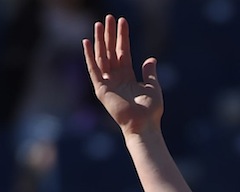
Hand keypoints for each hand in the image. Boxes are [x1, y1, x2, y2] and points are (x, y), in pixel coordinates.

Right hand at [83, 15, 162, 134]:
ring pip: (102, 57)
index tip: (122, 21)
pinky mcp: (101, 89)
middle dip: (109, 34)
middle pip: (110, 51)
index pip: (122, 51)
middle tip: (108, 17)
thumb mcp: (153, 87)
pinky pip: (93, 70)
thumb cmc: (151, 110)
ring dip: (100, 40)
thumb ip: (149, 73)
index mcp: (128, 76)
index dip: (122, 37)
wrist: (144, 125)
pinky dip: (89, 56)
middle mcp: (116, 77)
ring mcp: (107, 82)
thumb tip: (151, 58)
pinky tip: (86, 42)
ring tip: (99, 24)